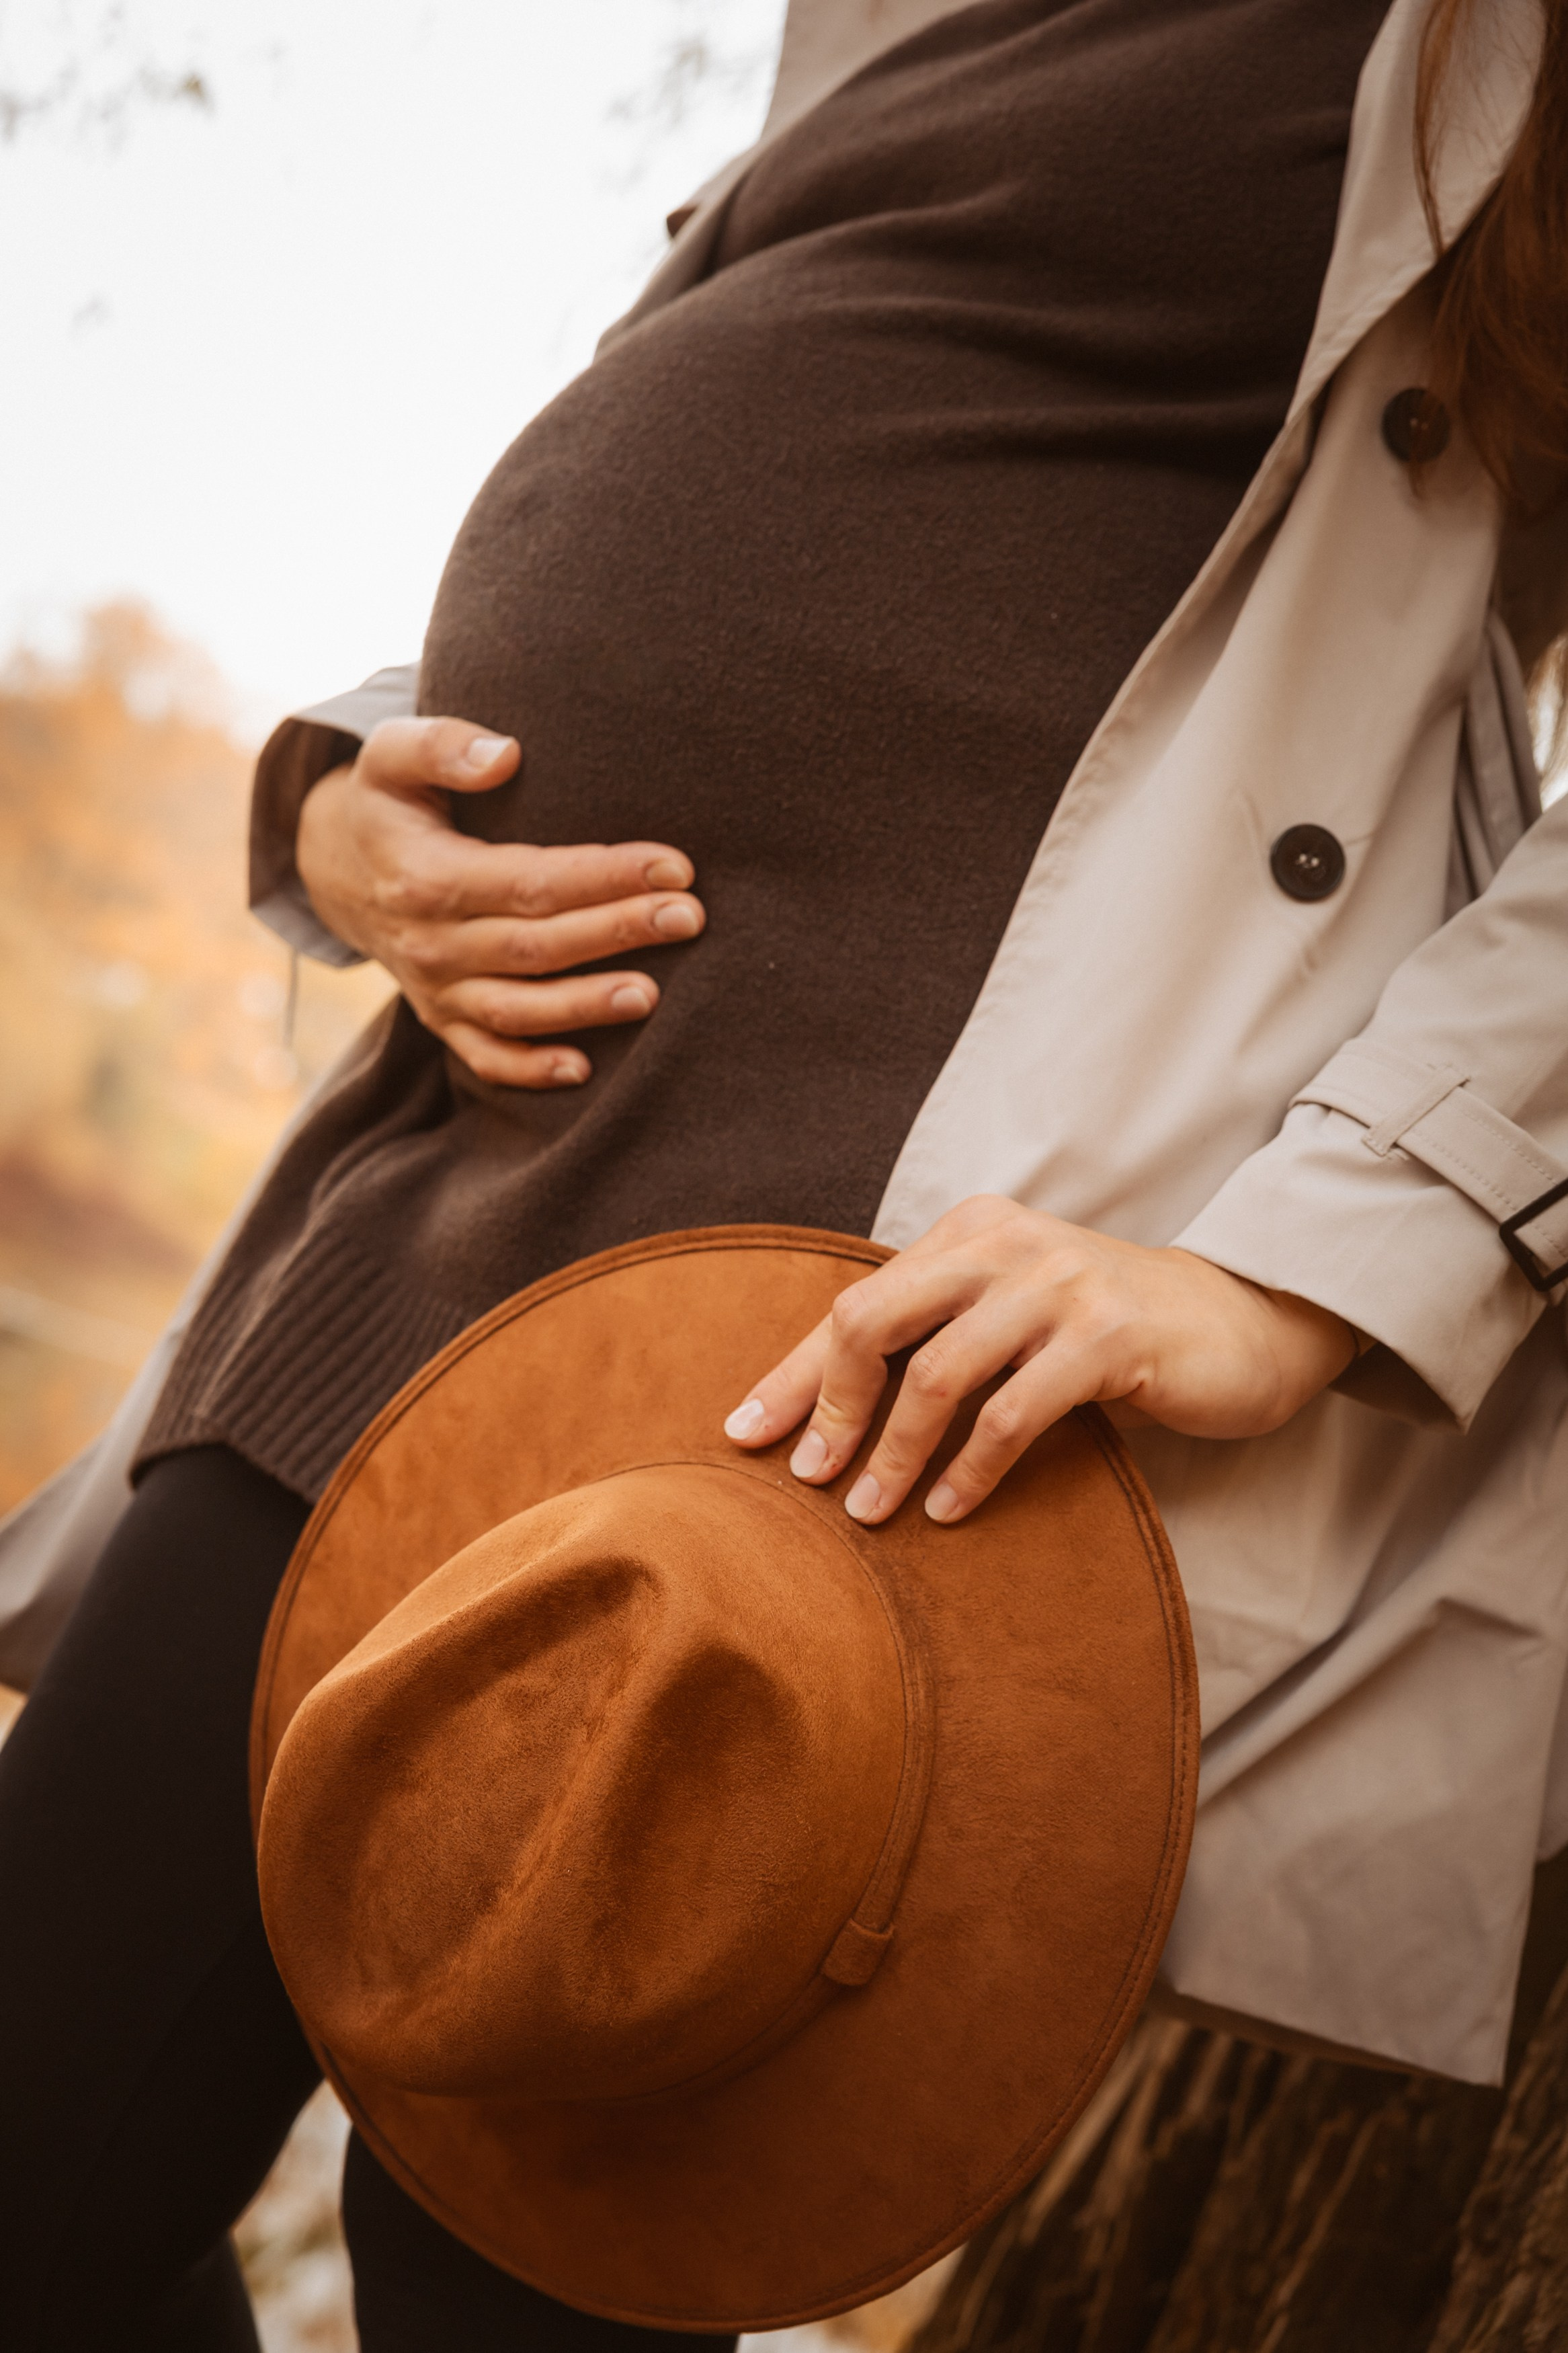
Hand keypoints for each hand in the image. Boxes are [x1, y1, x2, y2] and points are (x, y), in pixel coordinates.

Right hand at [295, 716, 704, 1087]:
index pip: (530, 880)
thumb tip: (507, 755)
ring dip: (586, 1006)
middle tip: (690, 917)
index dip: (604, 874)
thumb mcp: (390, 755)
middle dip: (618, 931)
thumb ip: (442, 744)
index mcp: (427, 877)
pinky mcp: (441, 1019)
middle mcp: (430, 942)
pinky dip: (530, 1069)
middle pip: (538, 945)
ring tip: (654, 994)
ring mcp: (435, 988)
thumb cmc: (386, 802)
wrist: (336, 870)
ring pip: (518, 1009)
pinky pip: (484, 1056)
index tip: (674, 864)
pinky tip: (586, 1069)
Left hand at [723, 1195, 1355, 1524]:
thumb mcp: (1016, 1320)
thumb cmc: (1110, 1334)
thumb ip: (941, 1339)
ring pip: (937, 1375)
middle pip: (873, 1319)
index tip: (743, 1435)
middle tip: (808, 1478)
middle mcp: (1005, 1244)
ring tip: (872, 1512)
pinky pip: (1011, 1415)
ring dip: (895, 1454)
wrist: (1240, 1323)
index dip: (793, 1372)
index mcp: (971, 1231)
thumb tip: (831, 1414)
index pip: (856, 1302)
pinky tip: (950, 1510)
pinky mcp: (1107, 1338)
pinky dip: (970, 1471)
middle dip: (828, 1404)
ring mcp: (1058, 1286)